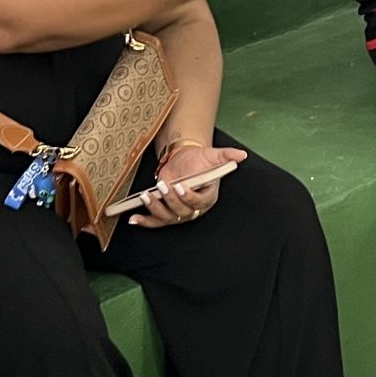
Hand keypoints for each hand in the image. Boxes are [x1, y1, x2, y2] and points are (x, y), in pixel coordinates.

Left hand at [127, 141, 245, 227]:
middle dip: (171, 200)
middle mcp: (193, 209)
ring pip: (168, 217)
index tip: (181, 186)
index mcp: (207, 197)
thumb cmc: (199, 160)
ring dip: (156, 209)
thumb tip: (241, 155)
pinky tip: (134, 219)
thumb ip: (227, 155)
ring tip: (146, 197)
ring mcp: (178, 212)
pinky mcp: (165, 211)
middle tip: (163, 186)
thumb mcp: (213, 155)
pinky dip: (145, 221)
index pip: (199, 203)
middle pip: (182, 212)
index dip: (189, 197)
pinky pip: (156, 221)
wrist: (185, 158)